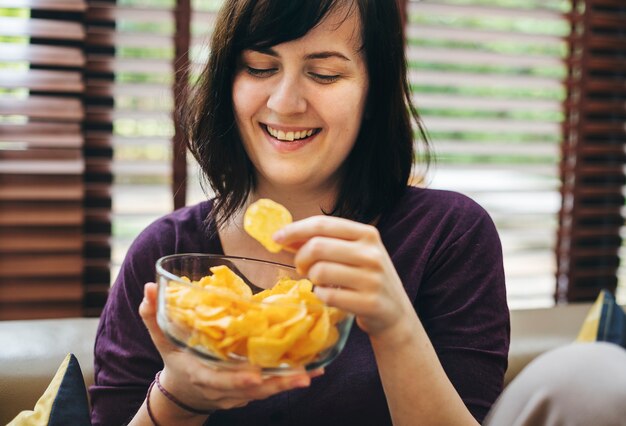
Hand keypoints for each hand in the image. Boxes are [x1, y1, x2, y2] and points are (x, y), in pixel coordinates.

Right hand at [139, 282, 322, 412]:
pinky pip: (271, 388)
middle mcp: (221, 388)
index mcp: (200, 374)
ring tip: (312, 373)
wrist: (184, 392)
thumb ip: (154, 315)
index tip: (254, 375)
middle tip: (300, 376)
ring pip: (265, 392)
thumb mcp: (162, 339)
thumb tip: (150, 288)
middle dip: (275, 385)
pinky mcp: (250, 393)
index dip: (236, 380)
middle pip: (251, 390)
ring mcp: (237, 394)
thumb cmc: (176, 360)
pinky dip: (291, 380)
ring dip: (289, 383)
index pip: (218, 380)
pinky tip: (314, 370)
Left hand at [274, 216, 414, 338]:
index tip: (276, 238)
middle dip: (300, 258)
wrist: (394, 313)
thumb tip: (284, 237)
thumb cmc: (366, 278)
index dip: (295, 230)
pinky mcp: (369, 302)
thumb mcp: (353, 253)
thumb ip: (324, 242)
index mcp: (367, 234)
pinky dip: (321, 296)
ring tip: (320, 282)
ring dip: (312, 279)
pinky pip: (327, 295)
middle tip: (301, 268)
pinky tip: (330, 296)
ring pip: (319, 272)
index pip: (322, 224)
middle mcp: (372, 253)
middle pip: (317, 247)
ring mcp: (372, 278)